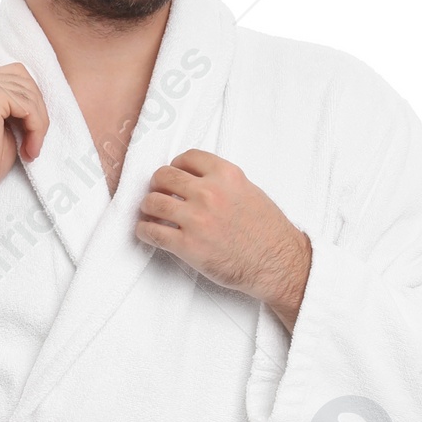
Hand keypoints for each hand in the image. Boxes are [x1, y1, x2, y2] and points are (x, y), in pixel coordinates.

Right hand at [0, 64, 49, 287]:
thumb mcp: (5, 124)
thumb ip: (16, 105)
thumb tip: (40, 98)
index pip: (16, 76)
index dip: (31, 104)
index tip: (32, 134)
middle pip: (25, 79)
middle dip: (37, 112)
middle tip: (34, 142)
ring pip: (29, 94)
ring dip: (38, 124)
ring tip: (31, 149)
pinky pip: (28, 106)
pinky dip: (36, 128)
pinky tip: (29, 149)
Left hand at [134, 149, 310, 329]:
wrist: (277, 263)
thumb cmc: (268, 231)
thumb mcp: (249, 191)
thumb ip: (223, 182)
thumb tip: (197, 181)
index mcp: (225, 175)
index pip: (187, 158)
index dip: (176, 166)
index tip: (174, 175)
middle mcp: (209, 193)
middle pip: (164, 176)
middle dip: (158, 185)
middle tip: (159, 195)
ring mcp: (196, 219)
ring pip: (152, 202)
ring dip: (148, 208)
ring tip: (152, 214)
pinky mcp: (187, 245)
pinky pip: (152, 232)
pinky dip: (144, 231)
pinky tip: (148, 232)